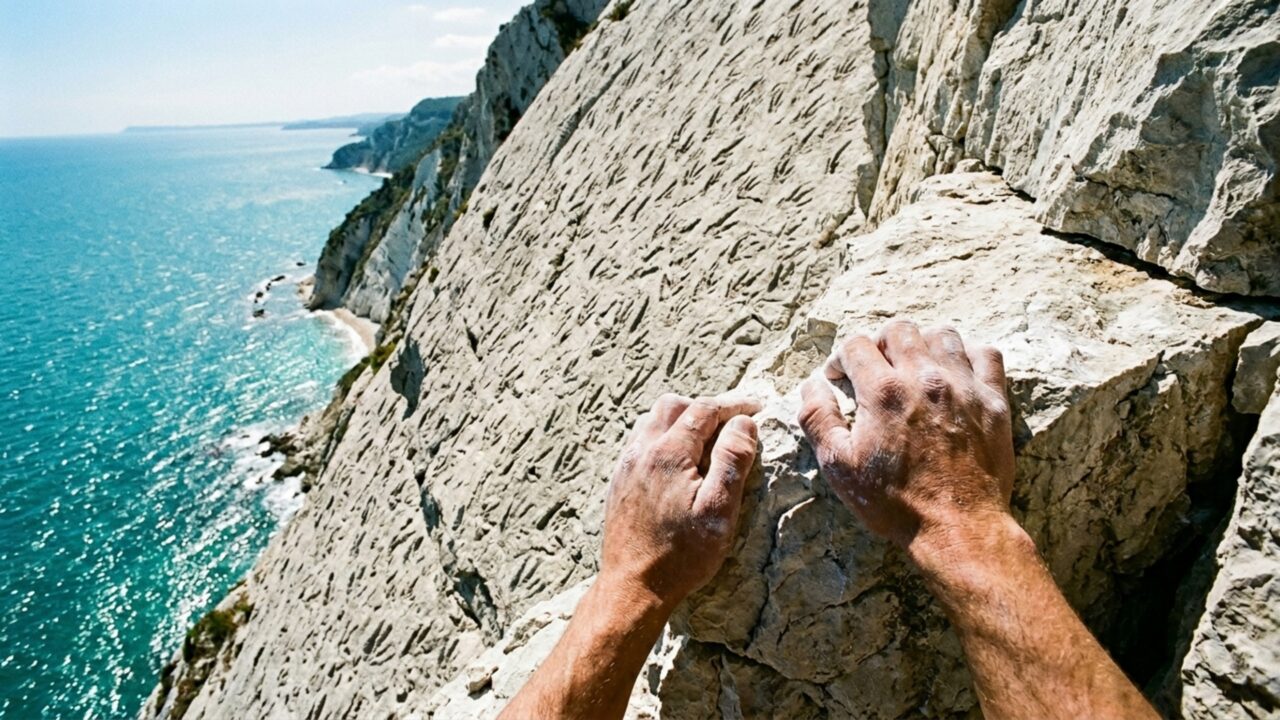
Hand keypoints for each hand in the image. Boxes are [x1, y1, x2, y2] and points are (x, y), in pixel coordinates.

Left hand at [601, 393, 759, 608]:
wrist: (632, 586)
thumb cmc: (681, 554)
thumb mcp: (719, 510)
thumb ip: (732, 462)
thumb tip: (743, 423)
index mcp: (669, 453)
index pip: (704, 410)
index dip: (733, 405)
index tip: (756, 409)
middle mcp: (642, 451)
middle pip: (673, 406)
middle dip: (704, 407)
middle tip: (730, 423)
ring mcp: (626, 466)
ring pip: (652, 421)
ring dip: (681, 420)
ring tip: (705, 440)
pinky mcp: (619, 482)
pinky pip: (640, 442)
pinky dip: (663, 438)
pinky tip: (678, 462)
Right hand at [797, 320, 1013, 547]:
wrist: (958, 528)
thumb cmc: (894, 502)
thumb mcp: (838, 466)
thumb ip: (818, 418)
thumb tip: (811, 385)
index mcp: (882, 391)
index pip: (855, 345)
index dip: (840, 359)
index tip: (839, 377)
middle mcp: (924, 378)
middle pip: (898, 330)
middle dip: (879, 344)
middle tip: (875, 369)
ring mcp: (963, 386)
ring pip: (941, 334)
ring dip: (922, 344)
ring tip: (915, 368)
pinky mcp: (993, 401)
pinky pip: (986, 354)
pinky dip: (968, 357)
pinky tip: (956, 376)